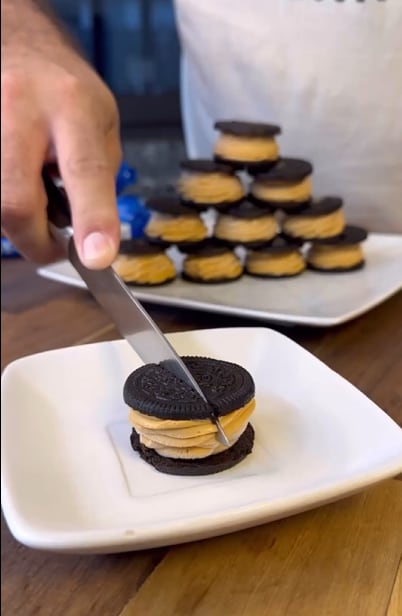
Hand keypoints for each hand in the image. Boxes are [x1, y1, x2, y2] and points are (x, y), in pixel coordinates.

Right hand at [1, 1, 121, 267]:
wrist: (20, 46)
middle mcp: (20, 108)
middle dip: (35, 240)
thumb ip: (99, 175)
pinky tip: (20, 181)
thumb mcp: (103, 123)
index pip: (85, 170)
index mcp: (72, 105)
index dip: (93, 218)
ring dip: (18, 217)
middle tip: (53, 244)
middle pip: (15, 202)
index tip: (97, 257)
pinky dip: (7, 201)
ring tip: (36, 191)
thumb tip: (91, 231)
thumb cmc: (66, 89)